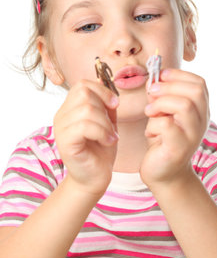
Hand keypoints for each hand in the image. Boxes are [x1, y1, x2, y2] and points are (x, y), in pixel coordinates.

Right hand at [54, 79, 118, 195]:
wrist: (95, 177)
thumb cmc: (101, 150)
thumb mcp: (107, 121)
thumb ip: (105, 103)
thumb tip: (105, 81)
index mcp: (70, 108)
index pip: (81, 84)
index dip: (101, 90)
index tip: (114, 104)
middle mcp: (61, 115)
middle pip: (83, 93)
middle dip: (103, 107)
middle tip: (110, 125)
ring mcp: (61, 128)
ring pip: (86, 110)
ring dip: (105, 123)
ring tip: (110, 136)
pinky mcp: (64, 142)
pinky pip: (84, 126)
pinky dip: (102, 132)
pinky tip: (107, 141)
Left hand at [141, 69, 209, 187]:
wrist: (163, 173)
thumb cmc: (162, 139)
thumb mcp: (163, 113)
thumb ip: (161, 96)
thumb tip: (153, 80)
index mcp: (200, 110)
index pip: (199, 83)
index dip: (178, 75)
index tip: (160, 76)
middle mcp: (201, 122)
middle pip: (195, 91)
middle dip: (168, 86)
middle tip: (151, 93)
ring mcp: (193, 136)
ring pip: (184, 105)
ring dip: (161, 103)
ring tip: (149, 111)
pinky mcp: (179, 149)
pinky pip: (167, 126)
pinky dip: (153, 124)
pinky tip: (150, 132)